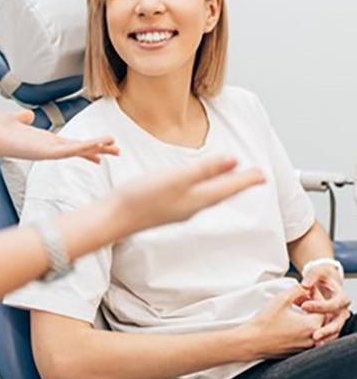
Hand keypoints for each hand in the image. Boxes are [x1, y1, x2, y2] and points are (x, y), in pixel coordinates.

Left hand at [0, 109, 119, 162]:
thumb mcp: (14, 119)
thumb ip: (23, 118)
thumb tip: (27, 115)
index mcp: (45, 141)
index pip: (72, 144)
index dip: (88, 146)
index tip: (102, 149)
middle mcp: (49, 148)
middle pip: (80, 149)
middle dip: (100, 150)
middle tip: (118, 152)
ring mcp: (48, 152)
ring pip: (79, 150)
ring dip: (97, 148)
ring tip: (115, 147)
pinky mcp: (45, 153)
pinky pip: (70, 151)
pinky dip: (85, 147)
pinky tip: (97, 145)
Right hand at [115, 155, 264, 231]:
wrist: (114, 218)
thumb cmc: (142, 198)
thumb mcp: (177, 178)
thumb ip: (205, 170)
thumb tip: (233, 160)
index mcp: (198, 199)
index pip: (230, 188)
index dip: (247, 180)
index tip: (264, 175)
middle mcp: (192, 207)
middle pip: (223, 193)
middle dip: (239, 184)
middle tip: (254, 177)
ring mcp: (180, 209)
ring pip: (210, 196)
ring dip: (223, 187)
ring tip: (232, 179)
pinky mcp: (167, 208)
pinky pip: (196, 197)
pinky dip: (206, 189)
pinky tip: (199, 186)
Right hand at [242, 286, 323, 359]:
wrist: (252, 342)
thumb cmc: (266, 321)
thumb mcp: (281, 299)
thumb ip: (297, 290)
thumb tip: (306, 287)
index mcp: (311, 325)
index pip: (323, 307)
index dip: (315, 296)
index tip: (306, 289)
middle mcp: (312, 338)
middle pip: (322, 319)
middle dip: (314, 306)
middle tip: (302, 297)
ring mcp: (305, 347)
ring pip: (317, 329)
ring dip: (310, 317)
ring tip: (298, 308)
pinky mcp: (298, 351)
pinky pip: (309, 337)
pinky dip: (306, 327)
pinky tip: (293, 320)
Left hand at [300, 265, 350, 344]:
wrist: (325, 283)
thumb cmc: (321, 278)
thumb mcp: (318, 272)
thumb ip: (312, 276)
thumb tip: (305, 285)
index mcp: (342, 298)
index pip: (333, 304)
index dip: (319, 306)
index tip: (303, 306)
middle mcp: (342, 311)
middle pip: (338, 323)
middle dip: (326, 330)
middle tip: (314, 335)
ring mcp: (338, 320)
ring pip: (334, 332)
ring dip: (325, 338)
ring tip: (315, 343)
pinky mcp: (331, 326)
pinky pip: (329, 336)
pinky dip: (323, 340)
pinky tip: (313, 345)